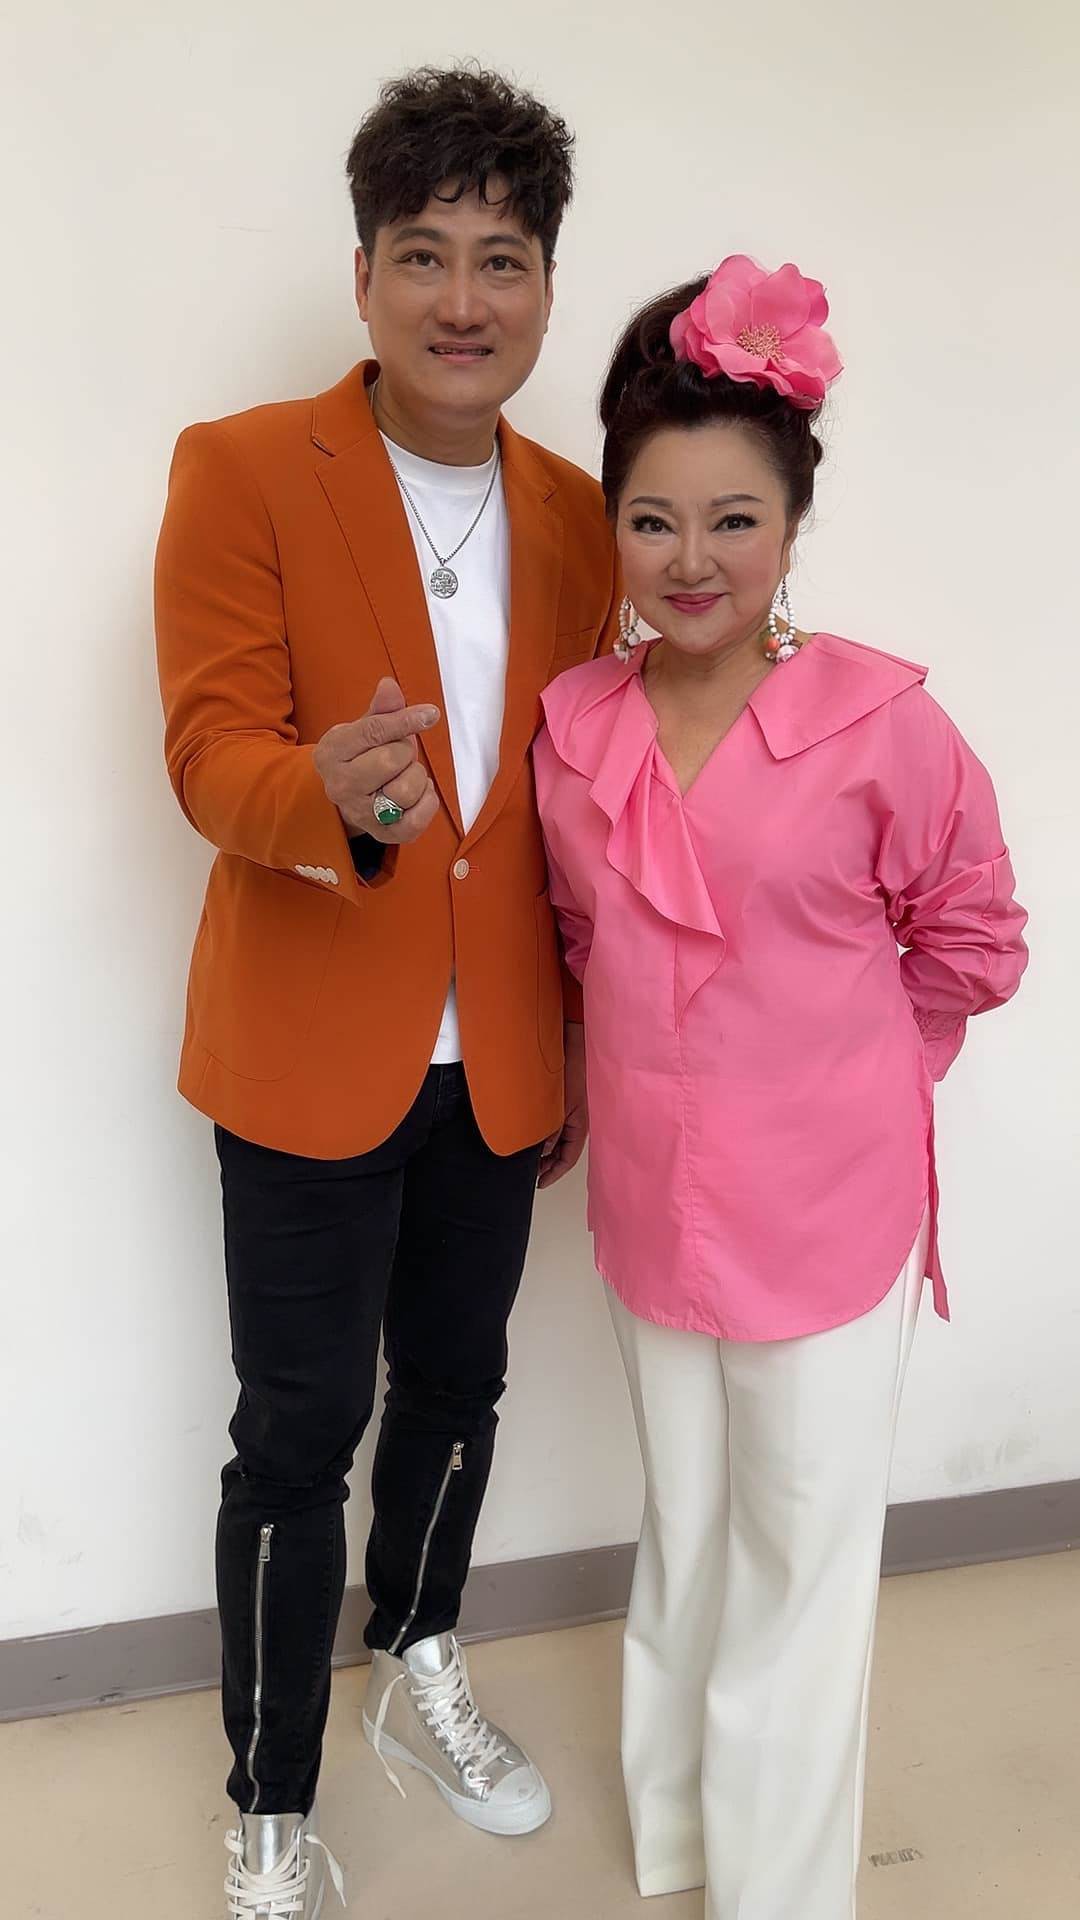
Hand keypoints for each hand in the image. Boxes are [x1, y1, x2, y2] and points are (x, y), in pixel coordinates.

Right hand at [313, 677, 440, 844]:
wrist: (344, 800)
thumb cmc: (359, 757)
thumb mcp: (362, 729)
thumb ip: (380, 710)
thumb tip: (390, 686)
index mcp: (332, 752)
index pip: (373, 731)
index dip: (406, 719)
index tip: (431, 714)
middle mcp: (340, 785)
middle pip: (391, 760)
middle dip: (406, 751)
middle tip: (401, 753)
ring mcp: (360, 813)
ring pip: (406, 790)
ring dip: (416, 777)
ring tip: (405, 774)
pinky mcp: (383, 834)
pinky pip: (417, 820)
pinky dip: (427, 802)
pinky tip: (419, 794)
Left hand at [538, 1022, 588, 1188]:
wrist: (574, 1043)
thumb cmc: (575, 1070)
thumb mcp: (562, 1105)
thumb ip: (552, 1129)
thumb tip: (542, 1151)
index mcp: (580, 1126)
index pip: (568, 1159)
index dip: (554, 1173)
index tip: (539, 1183)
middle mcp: (574, 1121)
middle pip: (560, 1151)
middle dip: (545, 1163)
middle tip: (526, 1171)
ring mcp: (566, 1111)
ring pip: (553, 1138)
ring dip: (540, 1147)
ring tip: (523, 1154)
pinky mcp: (558, 1100)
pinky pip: (548, 1123)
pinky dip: (538, 1131)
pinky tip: (524, 1131)